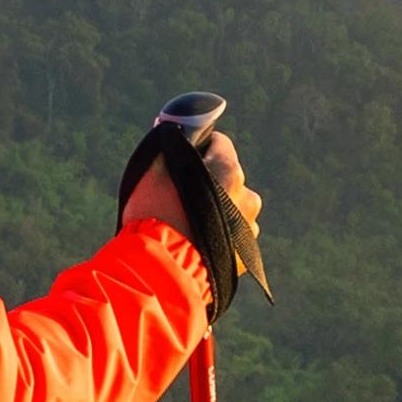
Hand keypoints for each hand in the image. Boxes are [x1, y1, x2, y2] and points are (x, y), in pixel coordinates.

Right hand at [117, 96, 261, 310]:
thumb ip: (170, 141)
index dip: (197, 147)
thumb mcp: (153, 170)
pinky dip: (218, 233)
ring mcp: (248, 228)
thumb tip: (177, 127)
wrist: (161, 274)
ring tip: (186, 224)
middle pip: (226, 176)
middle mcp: (247, 197)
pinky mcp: (244, 255)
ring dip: (215, 208)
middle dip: (206, 180)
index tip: (180, 160)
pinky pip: (232, 234)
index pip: (219, 142)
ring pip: (231, 206)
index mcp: (229, 171)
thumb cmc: (155, 218)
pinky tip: (196, 242)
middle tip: (178, 196)